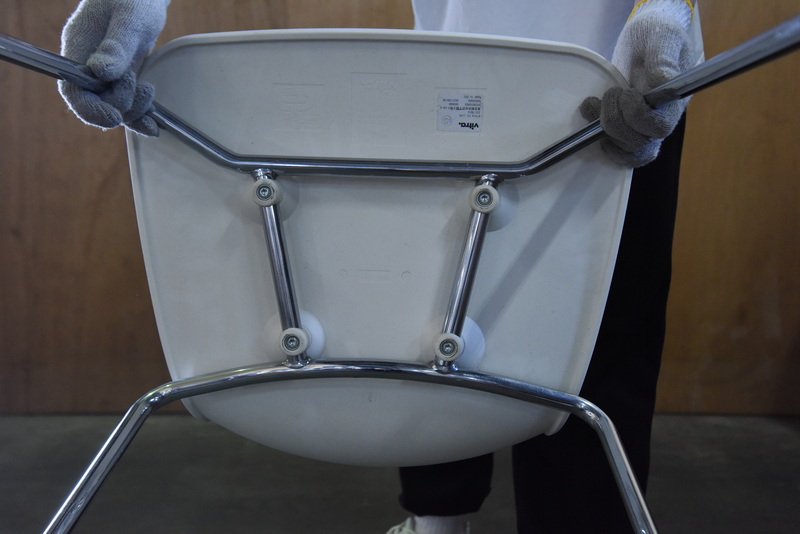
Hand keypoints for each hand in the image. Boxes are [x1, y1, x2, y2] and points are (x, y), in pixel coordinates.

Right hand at [58, 0, 169, 135]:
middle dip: (120, 104)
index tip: (114, 116)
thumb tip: (101, 72)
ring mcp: (104, 74)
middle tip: (140, 84)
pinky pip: (126, 103)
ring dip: (133, 109)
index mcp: (79, 48)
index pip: (73, 89)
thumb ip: (117, 46)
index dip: (90, 109)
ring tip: (148, 90)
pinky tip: (152, 123)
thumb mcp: (130, 19)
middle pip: (94, 104)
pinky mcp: (121, 79)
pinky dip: (139, 115)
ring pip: (112, 107)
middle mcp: (87, 65)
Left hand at [581, 0, 698, 166]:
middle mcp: (660, 119)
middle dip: (615, 121)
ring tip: (595, 103)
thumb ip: (662, 59)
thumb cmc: (656, 34)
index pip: (660, 128)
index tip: (626, 93)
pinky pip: (616, 149)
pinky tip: (591, 115)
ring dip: (604, 130)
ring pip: (627, 151)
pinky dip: (598, 139)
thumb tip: (662, 81)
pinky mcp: (625, 126)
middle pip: (640, 145)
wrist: (644, 37)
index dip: (638, 117)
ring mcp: (642, 126)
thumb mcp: (661, 38)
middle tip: (610, 93)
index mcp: (673, 101)